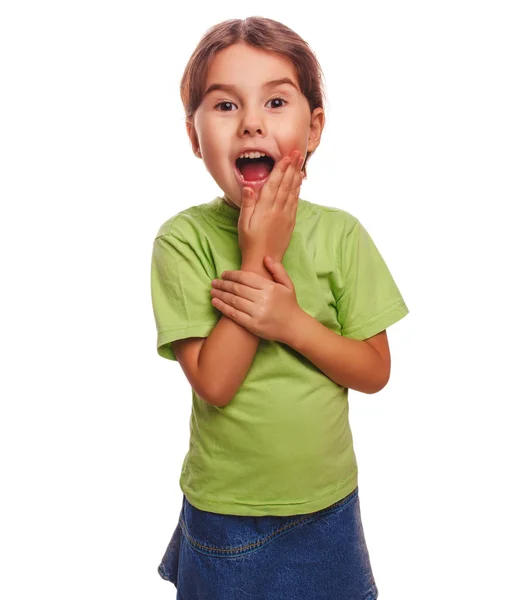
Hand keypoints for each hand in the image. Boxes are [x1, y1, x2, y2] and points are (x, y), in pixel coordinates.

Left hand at [210, 256, 302, 343]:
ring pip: (233, 301)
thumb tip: (266, 258)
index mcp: (270, 287)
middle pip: (237, 288)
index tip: (223, 274)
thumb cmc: (289, 304)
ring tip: (212, 291)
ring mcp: (257, 313)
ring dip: (220, 295)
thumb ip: (278, 270)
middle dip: (223, 284)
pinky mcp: (252, 325)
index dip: (232, 274)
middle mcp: (262, 299)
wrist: (294, 327)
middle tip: (214, 282)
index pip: (246, 277)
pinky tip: (215, 302)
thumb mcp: (288, 285)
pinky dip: (222, 307)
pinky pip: (234, 314)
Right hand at [238, 150, 304, 264]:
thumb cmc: (249, 242)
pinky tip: (299, 182)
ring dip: (296, 175)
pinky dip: (298, 190)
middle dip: (292, 167)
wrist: (263, 261)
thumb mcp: (243, 223)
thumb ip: (247, 204)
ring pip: (292, 191)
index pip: (274, 184)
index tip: (286, 157)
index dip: (281, 169)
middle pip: (286, 184)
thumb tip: (249, 186)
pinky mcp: (290, 222)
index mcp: (264, 209)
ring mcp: (285, 216)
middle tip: (298, 153)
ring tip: (300, 163)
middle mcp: (277, 210)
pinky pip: (295, 202)